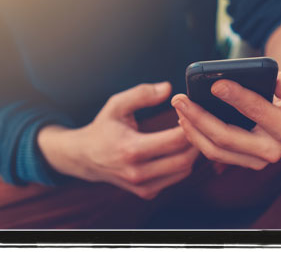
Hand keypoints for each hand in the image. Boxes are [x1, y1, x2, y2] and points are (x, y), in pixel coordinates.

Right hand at [38, 82, 198, 198]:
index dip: (189, 124)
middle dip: (195, 140)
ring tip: (188, 133)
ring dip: (191, 152)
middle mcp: (137, 173)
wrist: (85, 157)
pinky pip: (175, 178)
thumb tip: (168, 88)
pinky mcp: (147, 192)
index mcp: (131, 149)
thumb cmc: (104, 127)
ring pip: (184, 171)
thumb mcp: (117, 104)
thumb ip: (142, 94)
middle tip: (196, 123)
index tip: (188, 112)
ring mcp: (142, 186)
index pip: (175, 140)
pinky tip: (177, 148)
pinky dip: (181, 163)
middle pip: (184, 159)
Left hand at [171, 70, 280, 169]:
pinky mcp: (243, 161)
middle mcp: (271, 150)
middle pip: (226, 138)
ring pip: (215, 151)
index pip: (256, 111)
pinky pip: (214, 153)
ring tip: (179, 108)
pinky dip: (197, 137)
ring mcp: (255, 160)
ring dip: (192, 129)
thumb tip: (278, 82)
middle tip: (179, 99)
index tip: (214, 84)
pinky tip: (184, 119)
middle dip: (199, 118)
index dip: (235, 97)